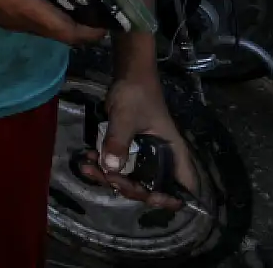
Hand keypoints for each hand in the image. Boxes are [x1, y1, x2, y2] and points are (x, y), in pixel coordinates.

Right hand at [0, 0, 108, 44]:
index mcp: (26, 9)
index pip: (67, 32)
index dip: (91, 33)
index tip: (108, 24)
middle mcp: (20, 21)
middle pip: (58, 34)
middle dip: (81, 27)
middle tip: (97, 9)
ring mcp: (7, 21)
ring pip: (43, 30)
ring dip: (62, 21)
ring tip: (76, 1)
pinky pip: (31, 22)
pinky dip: (46, 15)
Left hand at [77, 74, 198, 208]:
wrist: (129, 74)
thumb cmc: (136, 94)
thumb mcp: (126, 118)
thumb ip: (118, 142)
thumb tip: (110, 169)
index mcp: (173, 154)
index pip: (184, 189)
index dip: (169, 199)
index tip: (146, 195)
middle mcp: (163, 159)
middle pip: (151, 188)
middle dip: (128, 187)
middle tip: (106, 176)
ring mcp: (146, 154)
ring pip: (132, 178)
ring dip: (110, 177)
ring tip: (88, 168)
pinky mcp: (131, 148)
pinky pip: (120, 165)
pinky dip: (104, 166)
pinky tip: (88, 159)